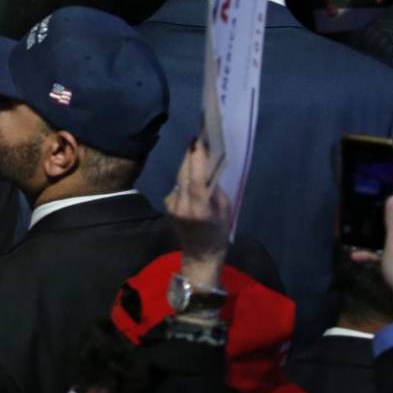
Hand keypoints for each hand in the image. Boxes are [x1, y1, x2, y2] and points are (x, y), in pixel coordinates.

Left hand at [164, 137, 230, 286]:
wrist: (200, 255)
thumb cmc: (218, 233)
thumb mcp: (225, 210)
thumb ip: (215, 189)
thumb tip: (208, 167)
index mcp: (200, 210)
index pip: (196, 180)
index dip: (196, 159)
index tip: (198, 140)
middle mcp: (182, 206)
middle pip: (185, 173)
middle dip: (191, 155)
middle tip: (199, 137)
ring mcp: (172, 205)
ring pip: (180, 177)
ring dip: (188, 163)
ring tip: (197, 149)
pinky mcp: (167, 204)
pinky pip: (178, 184)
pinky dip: (185, 176)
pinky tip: (192, 173)